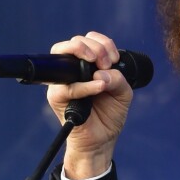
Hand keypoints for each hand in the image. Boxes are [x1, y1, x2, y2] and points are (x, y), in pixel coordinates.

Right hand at [47, 31, 133, 178]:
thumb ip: (117, 77)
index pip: (88, 39)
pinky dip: (85, 86)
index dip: (102, 43)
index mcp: (88, 65)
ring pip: (64, 55)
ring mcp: (62, 82)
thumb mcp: (123, 93)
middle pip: (74, 41)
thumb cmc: (110, 114)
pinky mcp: (57, 98)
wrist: (102, 139)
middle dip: (95, 47)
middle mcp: (72, 70)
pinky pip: (67, 87)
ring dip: (86, 55)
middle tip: (107, 63)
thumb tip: (101, 72)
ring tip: (101, 68)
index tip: (114, 58)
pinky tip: (99, 87)